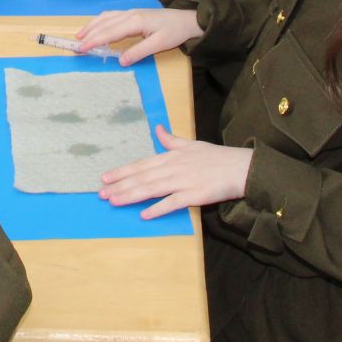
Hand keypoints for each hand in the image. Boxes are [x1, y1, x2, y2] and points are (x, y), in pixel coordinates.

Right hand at [75, 6, 202, 63]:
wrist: (189, 19)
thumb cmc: (175, 32)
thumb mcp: (159, 45)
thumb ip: (139, 52)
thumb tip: (121, 61)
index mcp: (135, 22)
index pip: (110, 32)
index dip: (94, 41)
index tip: (81, 48)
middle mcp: (130, 14)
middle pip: (104, 24)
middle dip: (89, 34)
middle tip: (75, 44)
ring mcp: (131, 12)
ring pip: (106, 17)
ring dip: (92, 26)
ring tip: (80, 34)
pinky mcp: (134, 13)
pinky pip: (112, 15)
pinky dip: (101, 21)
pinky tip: (97, 25)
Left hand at [99, 126, 251, 218]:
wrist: (240, 167)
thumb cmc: (217, 157)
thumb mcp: (192, 144)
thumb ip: (172, 140)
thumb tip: (158, 128)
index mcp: (171, 156)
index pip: (141, 164)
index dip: (122, 171)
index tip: (105, 177)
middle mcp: (173, 168)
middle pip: (142, 177)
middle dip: (120, 185)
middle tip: (101, 193)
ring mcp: (183, 181)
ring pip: (152, 189)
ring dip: (131, 195)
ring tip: (114, 201)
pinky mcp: (195, 195)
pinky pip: (173, 202)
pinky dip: (158, 208)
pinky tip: (144, 214)